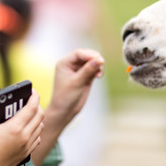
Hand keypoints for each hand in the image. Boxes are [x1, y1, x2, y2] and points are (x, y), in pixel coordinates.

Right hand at [0, 91, 43, 165]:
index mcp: (14, 128)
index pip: (32, 108)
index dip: (34, 96)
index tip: (32, 91)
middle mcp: (24, 138)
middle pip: (40, 116)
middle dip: (36, 105)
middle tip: (29, 100)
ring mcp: (26, 147)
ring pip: (40, 127)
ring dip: (37, 118)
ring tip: (29, 113)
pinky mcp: (25, 155)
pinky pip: (37, 139)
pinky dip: (36, 131)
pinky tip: (28, 128)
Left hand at [30, 49, 103, 165]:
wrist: (64, 111)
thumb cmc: (65, 97)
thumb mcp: (77, 83)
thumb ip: (88, 70)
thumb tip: (99, 59)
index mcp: (64, 63)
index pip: (78, 53)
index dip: (89, 55)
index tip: (99, 59)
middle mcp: (71, 65)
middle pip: (86, 55)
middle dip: (95, 59)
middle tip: (102, 65)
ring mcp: (78, 70)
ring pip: (91, 61)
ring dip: (97, 65)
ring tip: (100, 73)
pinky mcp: (85, 76)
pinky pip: (93, 69)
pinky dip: (98, 70)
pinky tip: (99, 75)